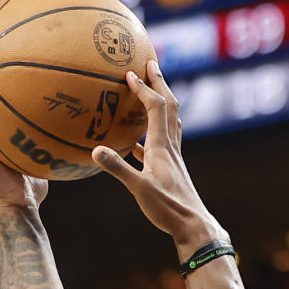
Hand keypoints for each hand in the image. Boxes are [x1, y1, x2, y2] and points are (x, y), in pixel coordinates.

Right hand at [91, 63, 224, 259]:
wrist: (192, 226)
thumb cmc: (168, 208)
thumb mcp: (139, 188)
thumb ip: (118, 168)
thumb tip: (95, 150)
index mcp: (162, 146)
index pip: (155, 106)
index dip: (143, 87)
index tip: (129, 72)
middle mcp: (170, 146)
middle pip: (169, 105)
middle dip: (159, 82)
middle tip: (151, 62)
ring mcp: (172, 157)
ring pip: (169, 120)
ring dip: (161, 101)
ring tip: (150, 90)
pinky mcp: (171, 168)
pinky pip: (162, 141)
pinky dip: (152, 130)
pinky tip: (139, 137)